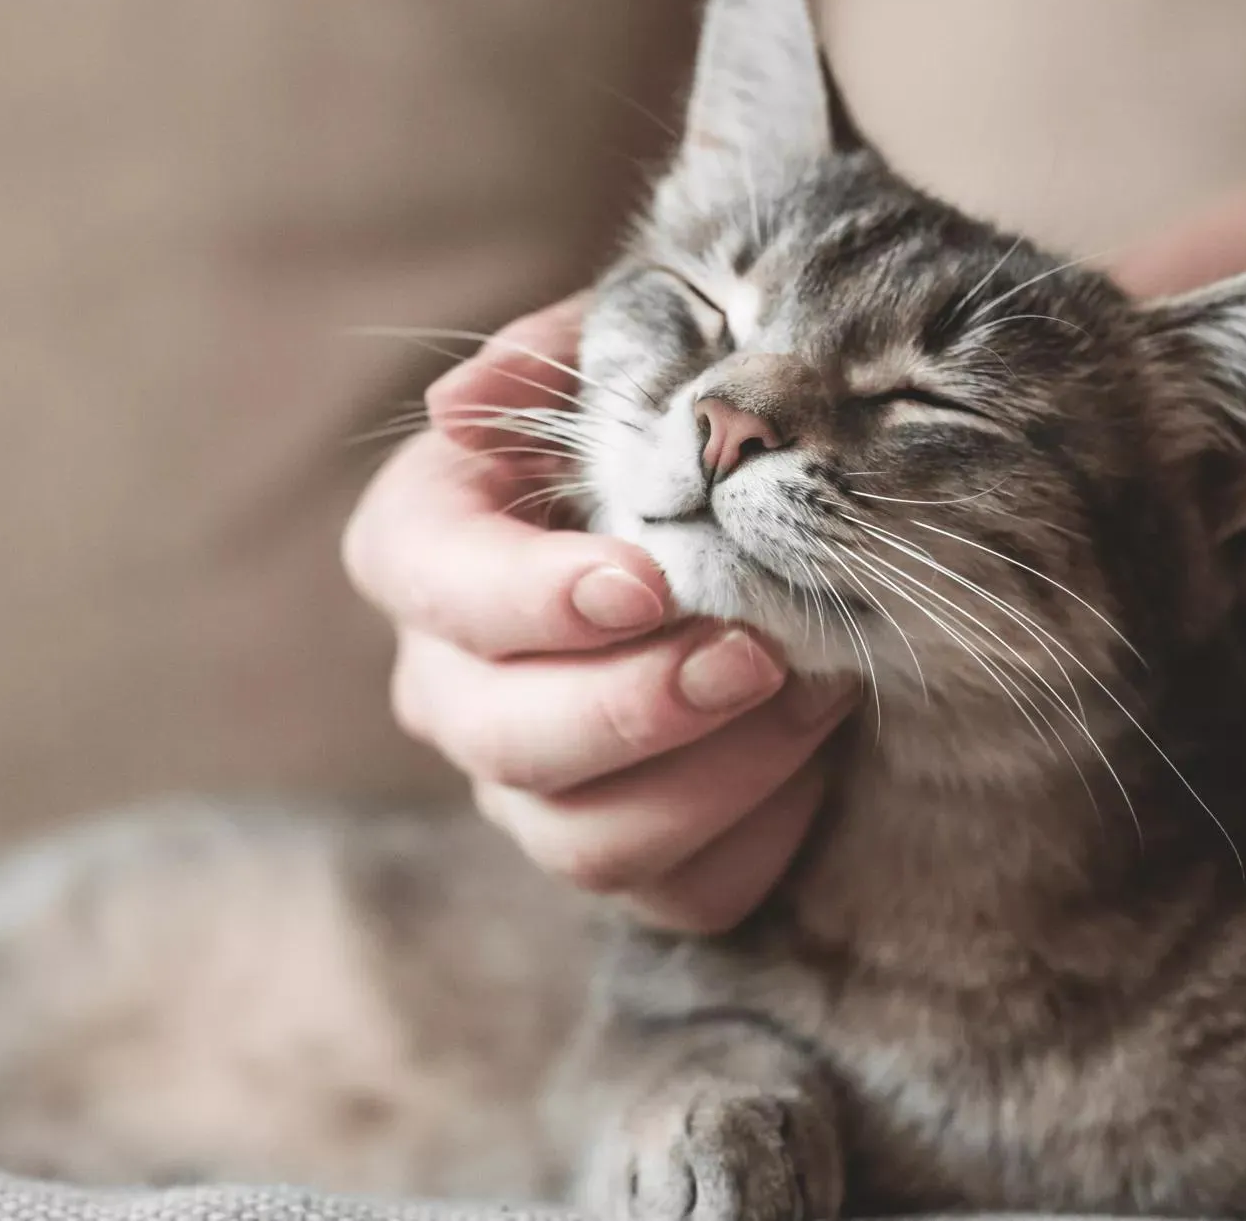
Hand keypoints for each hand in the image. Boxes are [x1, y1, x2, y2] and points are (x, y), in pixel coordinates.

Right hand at [343, 297, 858, 932]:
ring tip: (815, 691)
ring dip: (711, 776)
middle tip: (755, 654)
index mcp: (426, 546)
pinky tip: (819, 760)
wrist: (772, 517)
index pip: (427, 584)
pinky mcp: (620, 857)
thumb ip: (552, 354)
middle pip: (497, 736)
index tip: (644, 582)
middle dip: (633, 705)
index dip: (524, 597)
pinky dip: (758, 835)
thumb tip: (454, 406)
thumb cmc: (673, 421)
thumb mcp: (624, 351)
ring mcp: (526, 787)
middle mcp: (450, 682)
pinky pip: (677, 892)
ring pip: (581, 839)